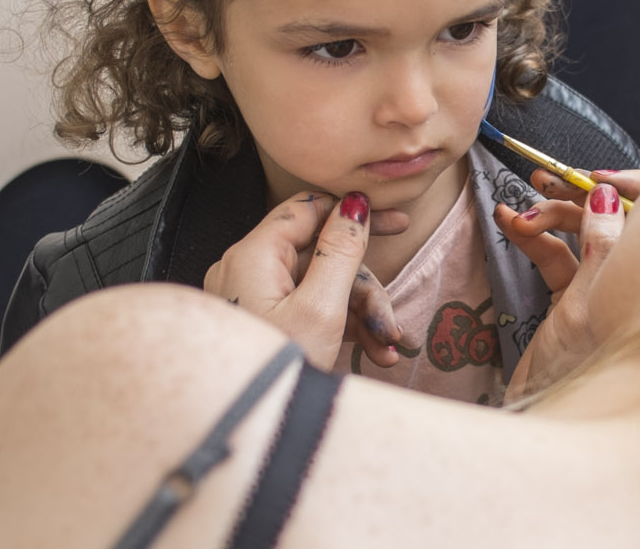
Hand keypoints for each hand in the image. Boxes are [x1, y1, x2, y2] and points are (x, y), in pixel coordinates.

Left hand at [202, 191, 414, 368]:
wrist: (243, 436)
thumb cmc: (275, 374)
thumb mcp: (321, 309)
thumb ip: (341, 251)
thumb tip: (354, 204)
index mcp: (254, 256)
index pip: (309, 210)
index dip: (355, 213)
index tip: (396, 222)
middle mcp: (246, 271)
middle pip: (321, 257)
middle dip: (364, 289)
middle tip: (393, 319)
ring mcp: (251, 299)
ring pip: (319, 288)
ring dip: (359, 316)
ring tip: (385, 349)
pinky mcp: (260, 323)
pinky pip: (305, 311)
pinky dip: (339, 328)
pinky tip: (371, 354)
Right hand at [497, 170, 639, 395]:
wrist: (550, 423)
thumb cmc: (580, 373)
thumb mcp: (587, 304)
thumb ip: (601, 245)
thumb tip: (606, 193)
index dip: (628, 186)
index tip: (591, 178)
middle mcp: (634, 277)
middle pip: (614, 215)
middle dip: (575, 195)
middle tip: (543, 183)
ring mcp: (603, 287)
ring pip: (581, 231)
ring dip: (548, 215)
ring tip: (517, 211)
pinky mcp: (574, 298)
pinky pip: (557, 255)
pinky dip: (534, 238)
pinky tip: (509, 224)